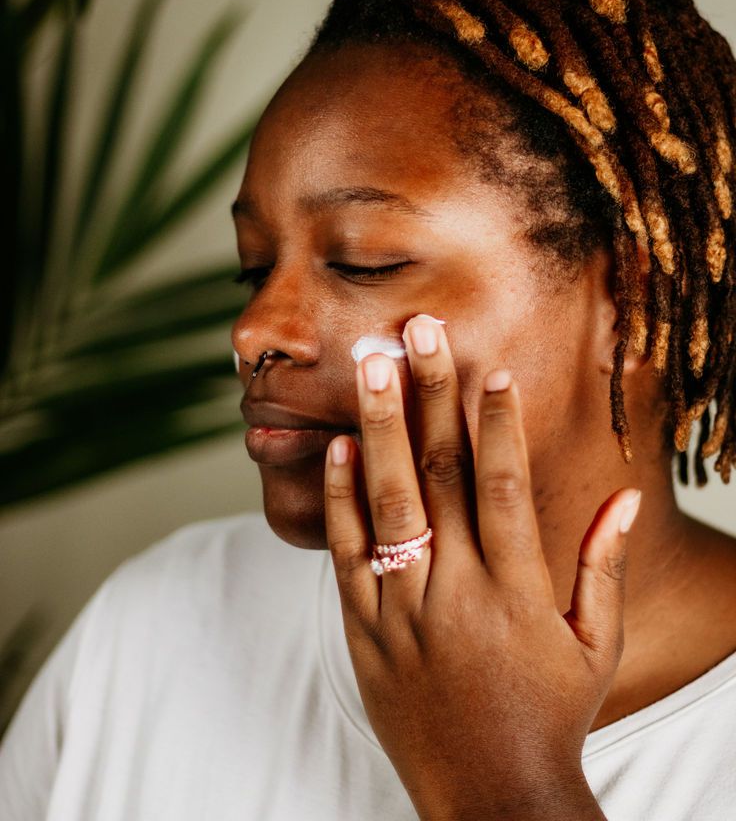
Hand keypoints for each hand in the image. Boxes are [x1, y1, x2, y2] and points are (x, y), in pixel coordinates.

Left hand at [323, 314, 640, 820]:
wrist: (488, 797)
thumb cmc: (551, 715)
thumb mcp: (594, 646)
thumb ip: (605, 566)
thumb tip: (628, 496)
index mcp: (517, 590)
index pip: (503, 485)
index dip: (497, 422)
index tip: (490, 367)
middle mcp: (457, 590)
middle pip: (440, 473)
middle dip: (430, 394)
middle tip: (418, 331)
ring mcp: (404, 609)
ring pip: (387, 501)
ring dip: (379, 427)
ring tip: (371, 364)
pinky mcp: (364, 632)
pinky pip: (346, 554)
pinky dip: (339, 498)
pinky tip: (337, 447)